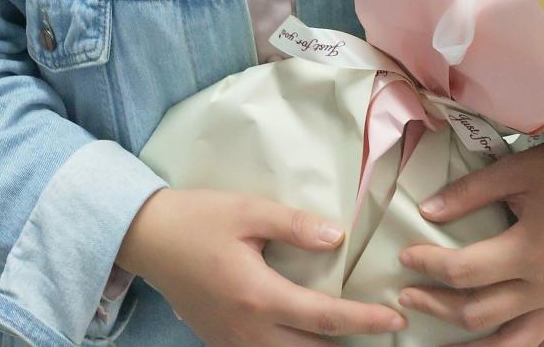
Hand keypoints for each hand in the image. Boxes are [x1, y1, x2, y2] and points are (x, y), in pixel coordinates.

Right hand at [118, 186, 407, 345]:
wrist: (148, 239)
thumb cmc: (199, 218)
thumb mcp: (247, 210)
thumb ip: (294, 225)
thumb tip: (337, 238)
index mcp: (259, 296)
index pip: (325, 317)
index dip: (365, 320)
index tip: (395, 319)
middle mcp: (248, 330)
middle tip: (383, 331)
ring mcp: (233, 343)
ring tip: (350, 336)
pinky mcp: (222, 343)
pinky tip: (305, 336)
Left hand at [397, 142, 543, 345]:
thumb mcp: (513, 171)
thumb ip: (468, 193)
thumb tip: (425, 210)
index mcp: (528, 251)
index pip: (463, 270)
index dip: (428, 265)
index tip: (404, 257)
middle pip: (477, 312)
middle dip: (436, 306)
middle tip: (407, 297)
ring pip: (509, 345)